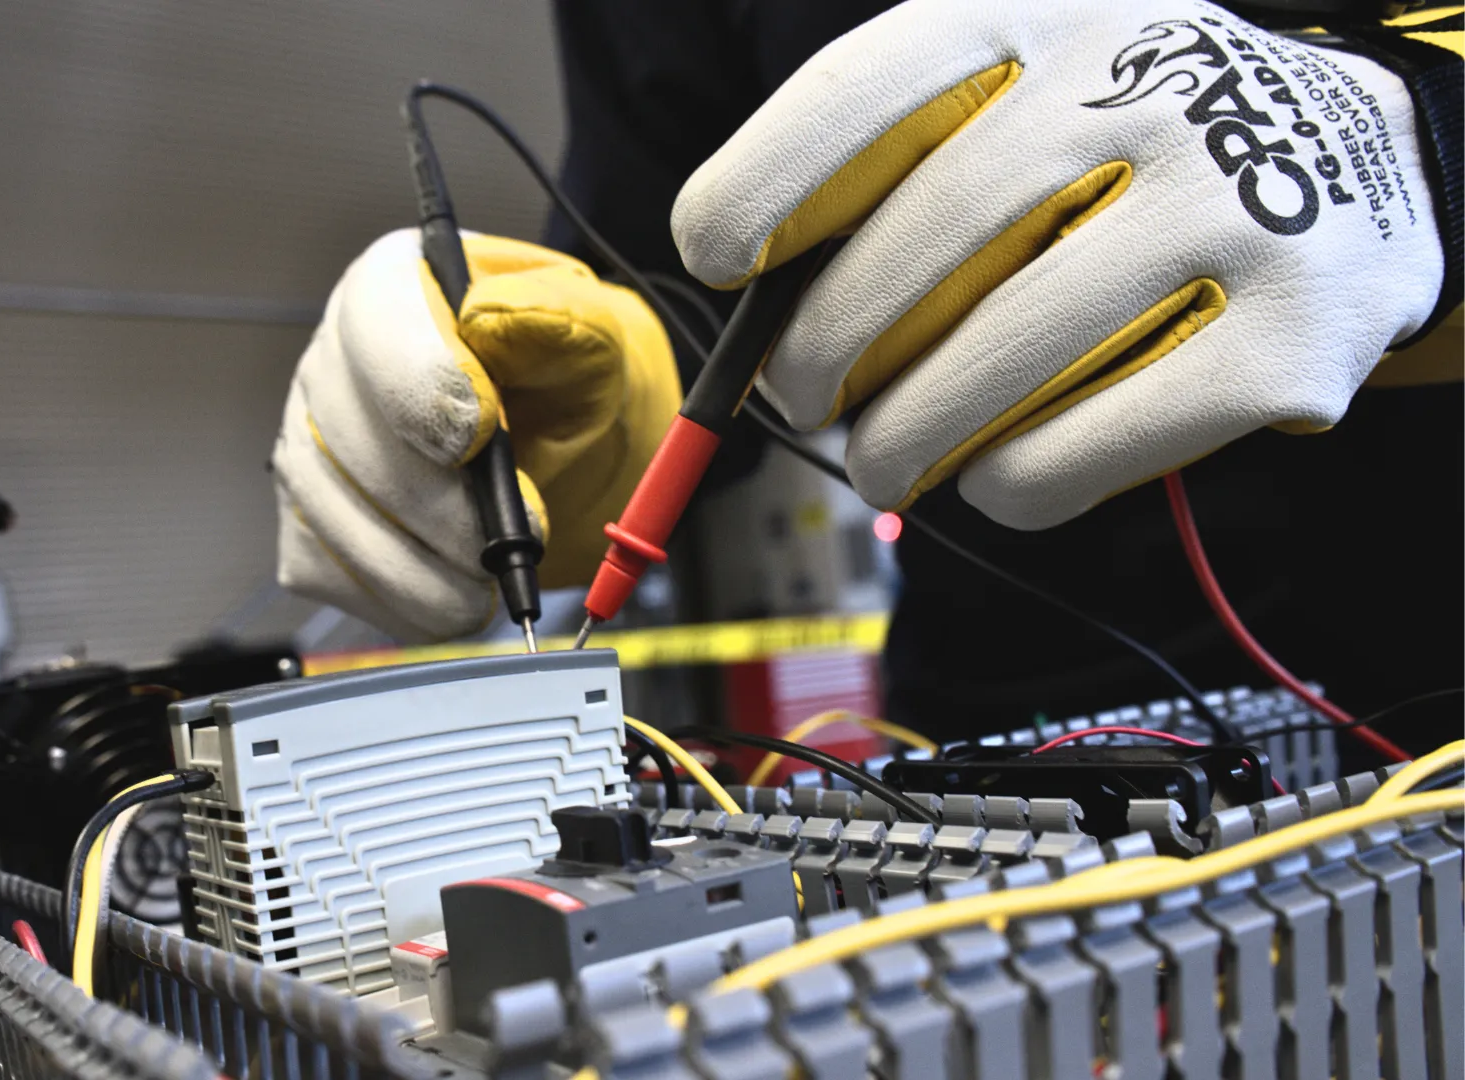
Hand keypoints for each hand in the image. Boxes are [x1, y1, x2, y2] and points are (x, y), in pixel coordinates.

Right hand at [273, 230, 679, 639]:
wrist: (563, 444)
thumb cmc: (566, 380)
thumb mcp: (588, 335)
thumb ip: (552, 319)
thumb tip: (488, 321)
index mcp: (394, 286)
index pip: (376, 328)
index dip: (424, 388)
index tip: (483, 438)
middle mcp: (335, 361)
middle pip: (348, 438)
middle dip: (439, 506)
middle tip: (515, 536)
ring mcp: (311, 443)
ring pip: (332, 515)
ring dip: (420, 569)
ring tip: (491, 582)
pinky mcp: (310, 519)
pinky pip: (327, 571)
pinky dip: (395, 601)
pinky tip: (451, 597)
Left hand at [673, 0, 1444, 527]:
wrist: (1363, 169)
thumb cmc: (1125, 150)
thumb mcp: (1019, 100)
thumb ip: (896, 170)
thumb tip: (759, 316)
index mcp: (1046, 15)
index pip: (872, 89)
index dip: (764, 182)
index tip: (714, 259)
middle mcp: (1145, 84)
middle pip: (921, 243)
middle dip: (821, 353)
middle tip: (804, 403)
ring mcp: (1231, 205)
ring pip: (991, 364)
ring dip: (902, 441)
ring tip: (887, 462)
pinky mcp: (1291, 339)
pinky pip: (1080, 449)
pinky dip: (1008, 486)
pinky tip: (1003, 471)